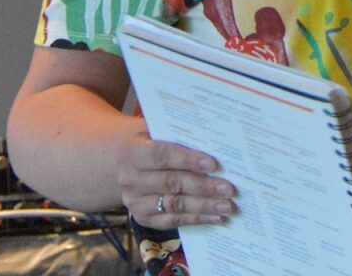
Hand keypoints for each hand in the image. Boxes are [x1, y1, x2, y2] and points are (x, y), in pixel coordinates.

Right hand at [116, 128, 236, 228]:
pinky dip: (197, 219)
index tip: (213, 165)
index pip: (162, 156)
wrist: (121, 162)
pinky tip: (217, 218)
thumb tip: (216, 140)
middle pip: (172, 184)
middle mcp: (131, 180)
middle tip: (229, 189)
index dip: (188, 160)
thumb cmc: (151, 141)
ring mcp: (136, 202)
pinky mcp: (143, 218)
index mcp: (133, 153)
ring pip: (174, 205)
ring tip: (228, 206)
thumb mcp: (158, 131)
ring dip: (204, 207)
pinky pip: (172, 221)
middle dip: (204, 187)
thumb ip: (181, 136)